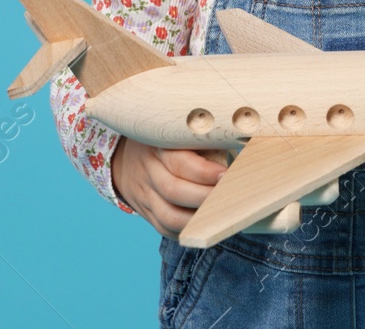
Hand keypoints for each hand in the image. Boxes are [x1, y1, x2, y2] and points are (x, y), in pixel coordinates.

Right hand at [112, 136, 227, 239]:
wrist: (124, 159)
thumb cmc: (164, 143)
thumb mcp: (176, 133)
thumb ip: (201, 139)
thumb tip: (239, 145)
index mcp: (158, 147)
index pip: (180, 163)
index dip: (204, 172)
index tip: (227, 174)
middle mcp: (148, 172)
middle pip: (174, 191)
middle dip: (205, 197)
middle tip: (229, 197)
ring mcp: (145, 195)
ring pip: (169, 216)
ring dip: (198, 220)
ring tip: (220, 215)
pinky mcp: (146, 213)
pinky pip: (165, 228)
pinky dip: (187, 231)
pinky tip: (205, 226)